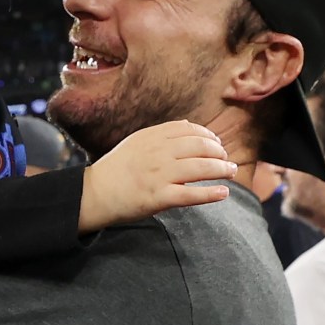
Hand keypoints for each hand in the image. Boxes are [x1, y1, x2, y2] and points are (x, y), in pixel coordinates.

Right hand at [79, 120, 236, 231]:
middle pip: (200, 147)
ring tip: (231, 172)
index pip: (189, 130)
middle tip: (227, 159)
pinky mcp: (159, 197)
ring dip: (222, 169)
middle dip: (219, 152)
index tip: (216, 143)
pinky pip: (191, 194)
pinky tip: (223, 193)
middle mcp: (157, 153)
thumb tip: (189, 126)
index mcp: (151, 137)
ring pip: (201, 168)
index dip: (208, 135)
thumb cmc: (115, 170)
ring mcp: (159, 175)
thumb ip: (160, 134)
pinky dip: (210, 193)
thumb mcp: (135, 143)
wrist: (93, 194)